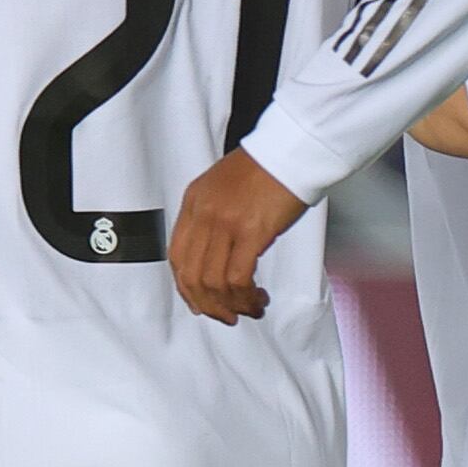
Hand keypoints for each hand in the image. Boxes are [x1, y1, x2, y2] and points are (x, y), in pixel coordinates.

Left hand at [167, 146, 308, 324]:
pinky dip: (244, 296)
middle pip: (191, 274)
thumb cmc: (264, 168)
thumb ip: (212, 216)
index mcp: (193, 202)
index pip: (176, 255)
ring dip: (230, 304)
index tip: (200, 302)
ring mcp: (225, 223)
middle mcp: (203, 214)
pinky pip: (237, 277)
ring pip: (213, 281)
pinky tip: (257, 298)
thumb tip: (214, 255)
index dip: (186, 286)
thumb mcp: (222, 186)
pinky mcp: (251, 231)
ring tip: (249, 309)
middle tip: (226, 316)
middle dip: (208, 304)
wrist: (290, 150)